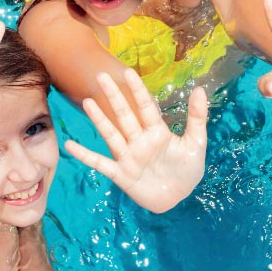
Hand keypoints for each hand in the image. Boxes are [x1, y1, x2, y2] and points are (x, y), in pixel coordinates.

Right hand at [63, 69, 208, 213]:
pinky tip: (70, 146)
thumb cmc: (187, 170)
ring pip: (112, 135)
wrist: (179, 198)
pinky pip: (100, 164)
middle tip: (102, 76)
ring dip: (100, 120)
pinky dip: (86, 156)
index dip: (138, 90)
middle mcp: (139, 140)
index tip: (128, 72)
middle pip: (125, 116)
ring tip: (87, 102)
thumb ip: (197, 117)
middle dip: (115, 97)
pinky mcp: (121, 175)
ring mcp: (128, 157)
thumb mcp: (196, 143)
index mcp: (157, 131)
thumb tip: (200, 89)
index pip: (145, 107)